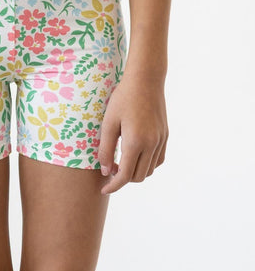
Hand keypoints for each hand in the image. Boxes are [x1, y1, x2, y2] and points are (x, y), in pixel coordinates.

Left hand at [97, 72, 168, 194]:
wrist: (146, 80)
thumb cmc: (123, 99)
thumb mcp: (108, 123)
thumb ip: (106, 149)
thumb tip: (106, 171)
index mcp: (135, 142)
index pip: (125, 175)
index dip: (113, 186)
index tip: (103, 190)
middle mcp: (151, 144)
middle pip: (138, 176)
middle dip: (123, 180)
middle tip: (110, 172)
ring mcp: (161, 140)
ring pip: (150, 170)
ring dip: (135, 173)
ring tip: (121, 164)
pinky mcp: (165, 135)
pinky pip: (158, 159)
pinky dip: (147, 164)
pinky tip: (135, 156)